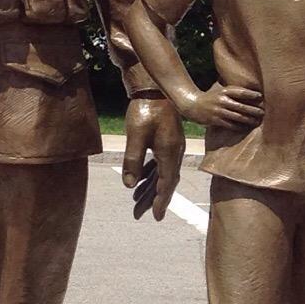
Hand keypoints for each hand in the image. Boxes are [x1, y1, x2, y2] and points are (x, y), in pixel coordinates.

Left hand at [122, 95, 184, 220]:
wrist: (153, 86)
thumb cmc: (145, 110)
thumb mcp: (136, 137)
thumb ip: (132, 162)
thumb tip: (129, 186)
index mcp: (170, 153)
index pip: (166, 184)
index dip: (160, 201)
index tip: (155, 216)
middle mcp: (175, 152)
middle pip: (165, 181)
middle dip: (152, 199)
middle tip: (140, 214)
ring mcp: (171, 145)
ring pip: (161, 172)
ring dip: (150, 187)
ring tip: (136, 201)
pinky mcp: (165, 139)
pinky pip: (159, 162)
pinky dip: (150, 173)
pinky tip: (140, 179)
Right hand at [186, 81, 264, 130]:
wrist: (192, 105)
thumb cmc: (209, 96)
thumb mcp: (219, 89)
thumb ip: (231, 89)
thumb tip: (247, 87)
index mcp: (224, 91)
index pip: (240, 92)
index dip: (251, 94)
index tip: (260, 97)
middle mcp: (222, 100)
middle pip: (241, 106)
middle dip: (253, 110)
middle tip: (263, 112)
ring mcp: (219, 111)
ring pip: (237, 117)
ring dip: (248, 120)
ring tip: (257, 121)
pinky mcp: (215, 120)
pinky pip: (230, 125)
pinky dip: (239, 127)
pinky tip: (246, 127)